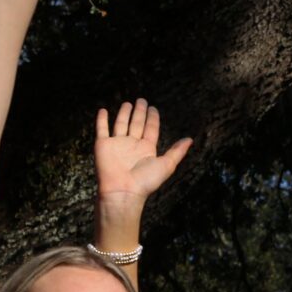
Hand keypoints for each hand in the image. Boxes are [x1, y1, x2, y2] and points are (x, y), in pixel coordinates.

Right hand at [91, 98, 191, 216]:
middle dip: (139, 112)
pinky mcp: (103, 145)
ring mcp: (117, 144)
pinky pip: (102, 129)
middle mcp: (131, 145)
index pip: (150, 128)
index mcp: (146, 148)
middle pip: (137, 124)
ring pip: (120, 124)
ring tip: (127, 103)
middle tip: (141, 100)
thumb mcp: (167, 165)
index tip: (153, 108)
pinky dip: (101, 120)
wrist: (122, 191)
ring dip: (123, 114)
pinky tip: (103, 110)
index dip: (152, 118)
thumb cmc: (145, 181)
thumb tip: (190, 139)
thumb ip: (177, 151)